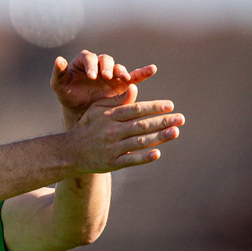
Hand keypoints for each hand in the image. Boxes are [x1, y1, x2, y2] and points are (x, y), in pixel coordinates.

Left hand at [52, 50, 155, 124]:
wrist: (79, 111)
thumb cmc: (67, 95)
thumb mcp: (59, 85)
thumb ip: (58, 72)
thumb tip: (59, 58)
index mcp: (83, 62)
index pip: (88, 58)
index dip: (91, 65)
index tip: (91, 76)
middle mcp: (99, 65)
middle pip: (105, 60)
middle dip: (107, 67)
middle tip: (106, 77)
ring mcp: (112, 74)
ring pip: (119, 68)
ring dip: (122, 72)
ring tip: (123, 78)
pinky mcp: (122, 84)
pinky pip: (134, 76)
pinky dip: (143, 72)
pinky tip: (152, 69)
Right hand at [68, 94, 184, 172]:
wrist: (70, 152)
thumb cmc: (87, 127)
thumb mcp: (98, 109)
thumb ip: (117, 100)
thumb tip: (135, 87)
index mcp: (109, 116)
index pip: (136, 110)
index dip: (154, 107)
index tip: (170, 106)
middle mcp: (112, 131)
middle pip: (141, 125)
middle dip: (162, 121)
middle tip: (181, 118)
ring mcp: (112, 148)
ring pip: (139, 142)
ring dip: (159, 137)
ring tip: (175, 132)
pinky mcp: (112, 162)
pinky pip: (131, 159)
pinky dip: (144, 157)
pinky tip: (158, 153)